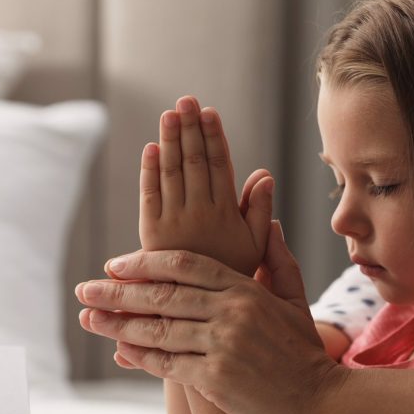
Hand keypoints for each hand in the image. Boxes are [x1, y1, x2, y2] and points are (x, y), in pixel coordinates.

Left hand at [77, 221, 339, 413]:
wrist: (322, 401)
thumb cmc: (304, 348)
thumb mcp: (294, 297)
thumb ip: (276, 258)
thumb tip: (268, 221)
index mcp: (245, 288)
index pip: (184, 265)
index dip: (145, 263)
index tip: (116, 264)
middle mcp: (230, 312)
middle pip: (162, 295)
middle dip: (117, 292)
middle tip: (85, 289)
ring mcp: (221, 346)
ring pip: (158, 329)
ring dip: (117, 324)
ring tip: (88, 319)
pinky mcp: (215, 380)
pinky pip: (167, 363)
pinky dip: (140, 356)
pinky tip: (118, 348)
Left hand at [139, 95, 272, 276]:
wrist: (199, 312)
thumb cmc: (232, 274)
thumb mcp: (255, 246)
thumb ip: (259, 210)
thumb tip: (264, 174)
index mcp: (226, 214)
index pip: (220, 166)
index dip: (214, 137)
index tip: (210, 112)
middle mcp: (199, 214)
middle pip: (194, 162)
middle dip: (191, 129)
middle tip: (186, 100)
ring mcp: (173, 222)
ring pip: (171, 173)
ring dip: (170, 140)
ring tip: (170, 114)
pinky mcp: (151, 233)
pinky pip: (149, 195)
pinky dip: (149, 171)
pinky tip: (151, 148)